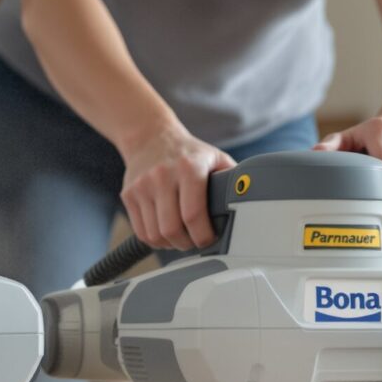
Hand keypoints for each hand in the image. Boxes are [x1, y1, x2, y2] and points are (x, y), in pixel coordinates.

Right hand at [120, 127, 234, 250]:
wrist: (150, 137)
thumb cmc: (187, 152)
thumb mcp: (215, 158)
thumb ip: (233, 179)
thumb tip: (252, 201)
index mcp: (189, 167)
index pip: (193, 214)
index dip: (203, 236)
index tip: (209, 239)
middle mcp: (162, 176)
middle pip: (171, 229)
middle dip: (187, 244)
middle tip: (196, 242)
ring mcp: (142, 186)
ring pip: (155, 234)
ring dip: (171, 244)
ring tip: (181, 238)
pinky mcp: (128, 194)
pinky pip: (141, 231)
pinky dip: (155, 240)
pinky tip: (165, 234)